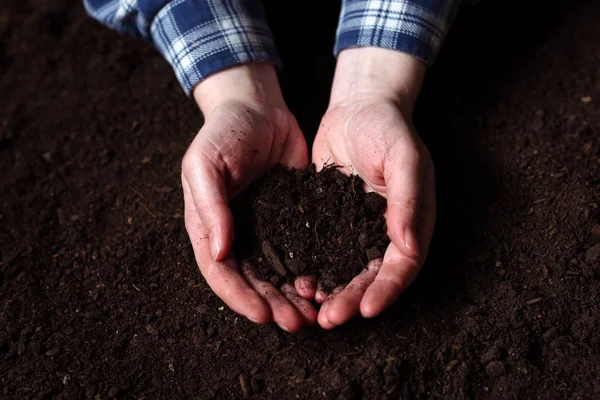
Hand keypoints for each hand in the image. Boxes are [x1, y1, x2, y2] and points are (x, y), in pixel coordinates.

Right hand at [182, 64, 315, 330]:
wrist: (258, 107)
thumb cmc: (223, 132)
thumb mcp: (205, 163)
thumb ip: (210, 205)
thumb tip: (218, 251)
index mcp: (208, 226)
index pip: (220, 272)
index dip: (239, 297)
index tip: (263, 315)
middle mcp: (235, 234)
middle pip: (251, 281)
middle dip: (271, 305)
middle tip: (295, 323)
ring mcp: (263, 228)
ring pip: (277, 273)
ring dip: (291, 296)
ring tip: (312, 315)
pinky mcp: (291, 218)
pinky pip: (300, 250)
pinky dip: (309, 270)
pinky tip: (326, 283)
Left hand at [311, 48, 435, 328]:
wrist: (358, 106)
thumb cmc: (389, 128)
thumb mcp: (405, 158)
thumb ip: (408, 201)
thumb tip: (408, 247)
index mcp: (410, 222)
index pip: (402, 266)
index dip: (387, 290)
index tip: (367, 310)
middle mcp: (383, 232)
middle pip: (370, 276)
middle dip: (351, 299)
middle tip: (329, 319)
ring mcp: (354, 227)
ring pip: (343, 269)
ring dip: (330, 291)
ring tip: (309, 307)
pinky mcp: (329, 219)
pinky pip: (320, 250)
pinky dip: (311, 267)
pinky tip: (294, 279)